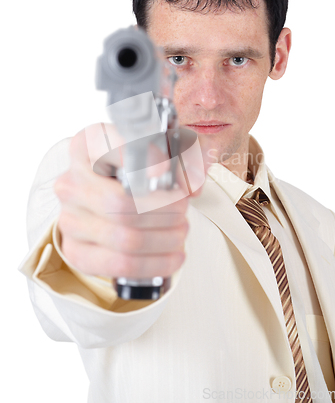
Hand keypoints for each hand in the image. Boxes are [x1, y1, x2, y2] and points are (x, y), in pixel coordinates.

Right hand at [54, 123, 201, 279]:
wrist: (127, 192)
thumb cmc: (148, 167)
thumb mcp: (174, 148)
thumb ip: (188, 155)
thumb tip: (189, 184)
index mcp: (88, 145)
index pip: (105, 147)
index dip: (135, 159)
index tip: (165, 169)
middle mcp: (72, 181)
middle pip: (120, 204)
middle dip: (164, 212)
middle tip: (182, 210)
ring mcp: (70, 219)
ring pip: (124, 238)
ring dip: (164, 239)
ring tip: (180, 231)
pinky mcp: (77, 252)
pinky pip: (119, 265)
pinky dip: (154, 264)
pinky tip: (172, 255)